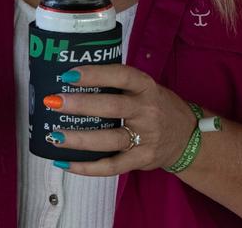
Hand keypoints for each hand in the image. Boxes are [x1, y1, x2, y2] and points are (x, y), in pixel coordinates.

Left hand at [43, 64, 195, 175]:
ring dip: (78, 139)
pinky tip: (64, 163)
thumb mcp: (147, 89)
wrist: (189, 138)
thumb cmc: (158, 107)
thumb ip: (119, 85)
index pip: (121, 76)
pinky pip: (111, 166)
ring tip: (54, 135)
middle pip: (111, 108)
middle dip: (80, 105)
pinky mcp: (141, 160)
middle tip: (53, 102)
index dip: (95, 74)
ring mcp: (146, 138)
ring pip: (108, 140)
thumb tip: (74, 79)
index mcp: (147, 88)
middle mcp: (147, 112)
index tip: (69, 75)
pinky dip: (86, 167)